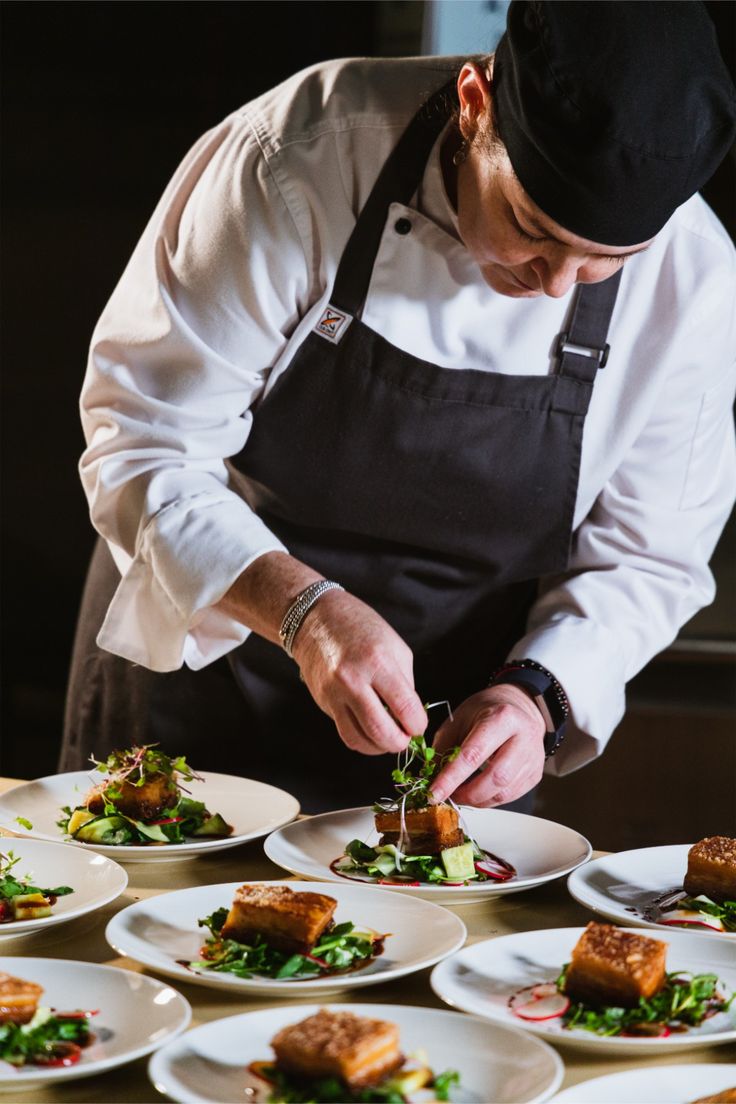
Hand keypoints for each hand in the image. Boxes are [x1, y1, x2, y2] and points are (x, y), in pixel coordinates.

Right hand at [291, 589, 426, 755]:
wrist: (316, 619)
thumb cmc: (361, 628)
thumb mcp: (395, 647)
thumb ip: (405, 683)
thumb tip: (410, 716)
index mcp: (377, 662)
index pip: (405, 708)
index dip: (417, 725)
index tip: (418, 725)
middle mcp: (353, 680)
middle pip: (381, 731)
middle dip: (400, 742)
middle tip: (406, 738)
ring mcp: (335, 693)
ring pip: (360, 740)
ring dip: (380, 747)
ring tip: (389, 738)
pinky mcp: (324, 702)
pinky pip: (345, 734)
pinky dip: (362, 741)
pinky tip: (371, 735)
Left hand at [429, 685, 545, 806]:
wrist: (519, 707)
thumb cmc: (487, 711)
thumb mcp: (459, 718)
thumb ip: (444, 746)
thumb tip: (430, 776)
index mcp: (502, 718)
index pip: (473, 754)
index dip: (451, 778)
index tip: (434, 793)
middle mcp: (523, 737)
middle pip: (495, 777)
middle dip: (467, 794)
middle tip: (448, 797)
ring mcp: (533, 757)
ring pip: (504, 791)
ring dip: (478, 800)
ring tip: (460, 795)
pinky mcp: (535, 773)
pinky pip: (511, 796)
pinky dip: (490, 800)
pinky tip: (477, 793)